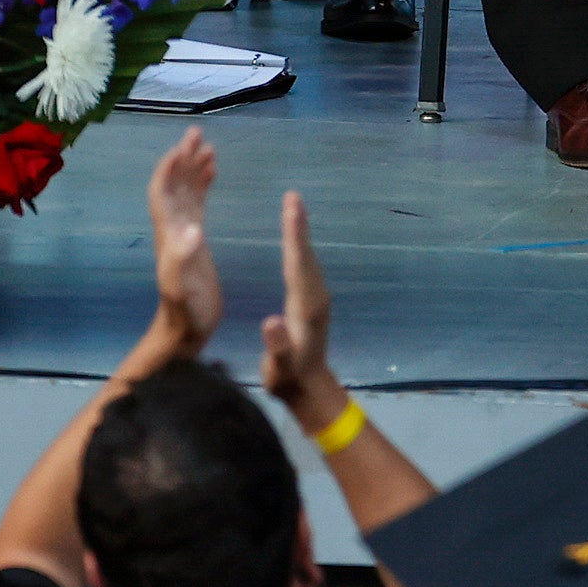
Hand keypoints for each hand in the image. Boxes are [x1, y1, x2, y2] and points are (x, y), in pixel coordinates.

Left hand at [147, 126, 221, 353]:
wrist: (187, 329)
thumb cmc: (186, 310)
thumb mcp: (183, 286)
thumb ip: (184, 258)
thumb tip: (194, 227)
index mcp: (168, 233)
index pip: (162, 192)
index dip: (169, 169)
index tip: (182, 146)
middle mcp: (174, 227)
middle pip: (173, 184)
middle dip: (182, 159)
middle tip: (197, 134)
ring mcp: (185, 233)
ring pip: (185, 191)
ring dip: (193, 168)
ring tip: (208, 147)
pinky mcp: (197, 240)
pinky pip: (197, 203)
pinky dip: (203, 185)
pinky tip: (213, 173)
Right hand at [259, 188, 342, 431]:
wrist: (309, 390)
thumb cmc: (289, 379)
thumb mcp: (280, 368)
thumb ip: (277, 346)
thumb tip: (271, 323)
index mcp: (305, 307)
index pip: (298, 264)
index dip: (294, 236)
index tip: (292, 209)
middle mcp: (315, 297)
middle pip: (305, 254)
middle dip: (298, 225)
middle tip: (293, 196)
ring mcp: (316, 298)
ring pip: (306, 258)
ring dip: (299, 232)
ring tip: (293, 207)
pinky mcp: (312, 301)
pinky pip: (305, 266)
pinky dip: (298, 247)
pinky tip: (294, 239)